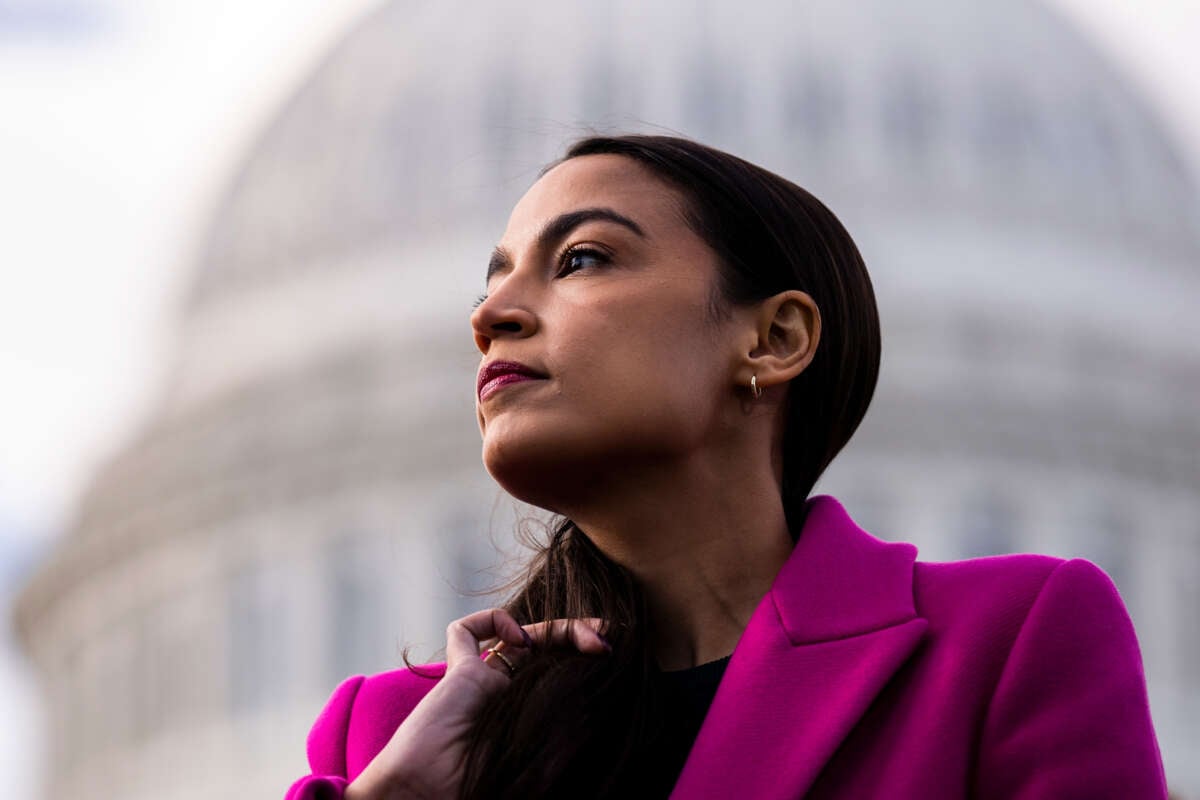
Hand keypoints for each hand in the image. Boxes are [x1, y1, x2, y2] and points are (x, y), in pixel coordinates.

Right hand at [344, 608, 609, 799]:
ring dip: (554, 626)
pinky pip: (465, 631)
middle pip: (549, 650)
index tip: (615, 655)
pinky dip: (493, 621)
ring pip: (519, 633)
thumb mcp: (547, 760)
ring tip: (585, 638)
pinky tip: (517, 639)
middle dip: (580, 635)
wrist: (432, 794)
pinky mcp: (459, 672)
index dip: (589, 661)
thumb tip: (599, 694)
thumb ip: (570, 729)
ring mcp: (484, 680)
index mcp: (532, 717)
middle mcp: (511, 696)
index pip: (565, 677)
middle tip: (608, 636)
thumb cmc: (488, 786)